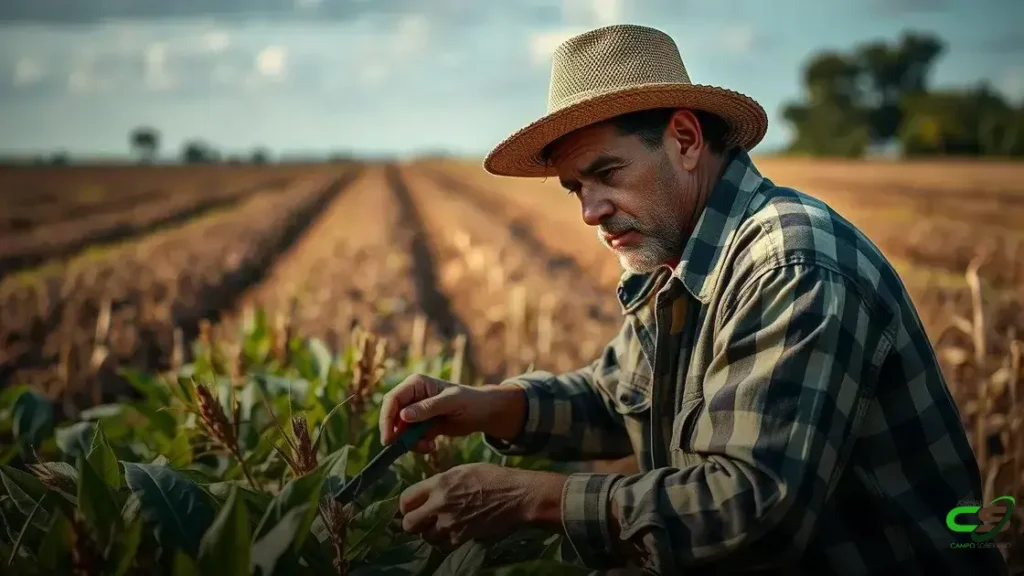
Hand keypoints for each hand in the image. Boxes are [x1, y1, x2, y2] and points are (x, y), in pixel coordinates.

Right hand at [378, 374, 524, 452]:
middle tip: (403, 448)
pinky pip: (412, 438)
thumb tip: (403, 416)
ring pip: (401, 430)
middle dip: (397, 434)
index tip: (389, 438)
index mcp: (416, 384)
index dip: (387, 418)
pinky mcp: (422, 426)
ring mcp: (416, 412)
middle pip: (393, 416)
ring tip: (429, 446)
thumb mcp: (451, 402)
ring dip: (411, 442)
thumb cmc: (471, 401)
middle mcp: (413, 397)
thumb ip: (428, 408)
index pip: (393, 399)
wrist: (484, 413)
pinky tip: (433, 445)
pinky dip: (419, 445)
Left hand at [398, 463, 565, 549]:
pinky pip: (443, 545)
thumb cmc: (492, 477)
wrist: (517, 495)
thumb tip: (426, 493)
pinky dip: (444, 542)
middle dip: (413, 522)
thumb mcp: (462, 470)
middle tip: (422, 520)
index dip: (405, 506)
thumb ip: (440, 482)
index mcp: (439, 483)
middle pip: (409, 523)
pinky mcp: (462, 537)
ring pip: (426, 537)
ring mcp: (451, 523)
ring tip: (440, 526)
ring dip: (430, 533)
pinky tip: (452, 533)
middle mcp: (440, 503)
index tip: (411, 507)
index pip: (405, 499)